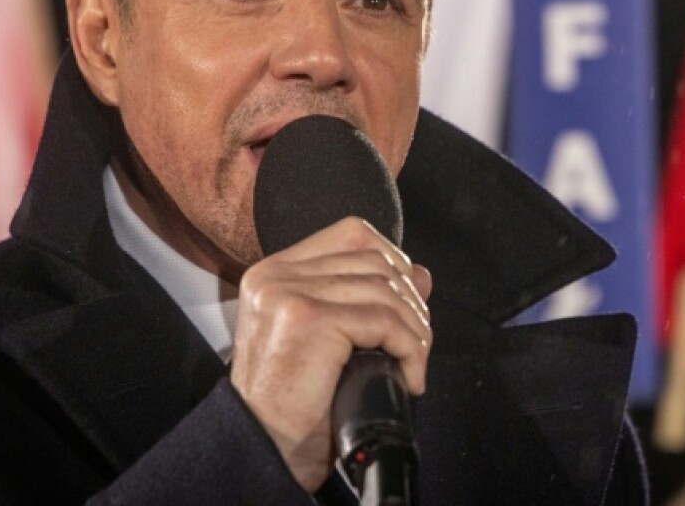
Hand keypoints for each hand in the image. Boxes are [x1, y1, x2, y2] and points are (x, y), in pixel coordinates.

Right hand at [229, 217, 432, 491]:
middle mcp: (276, 274)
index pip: (351, 234)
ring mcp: (288, 292)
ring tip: (414, 363)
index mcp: (274, 272)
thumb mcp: (330, 341)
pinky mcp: (307, 318)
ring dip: (414, 329)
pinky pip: (384, 321)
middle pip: (373, 259)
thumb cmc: (291, 406)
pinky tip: (409, 377)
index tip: (407, 303)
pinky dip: (410, 349)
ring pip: (383, 289)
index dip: (392, 260)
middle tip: (417, 344)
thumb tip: (421, 274)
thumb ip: (367, 299)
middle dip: (410, 301)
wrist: (262, 450)